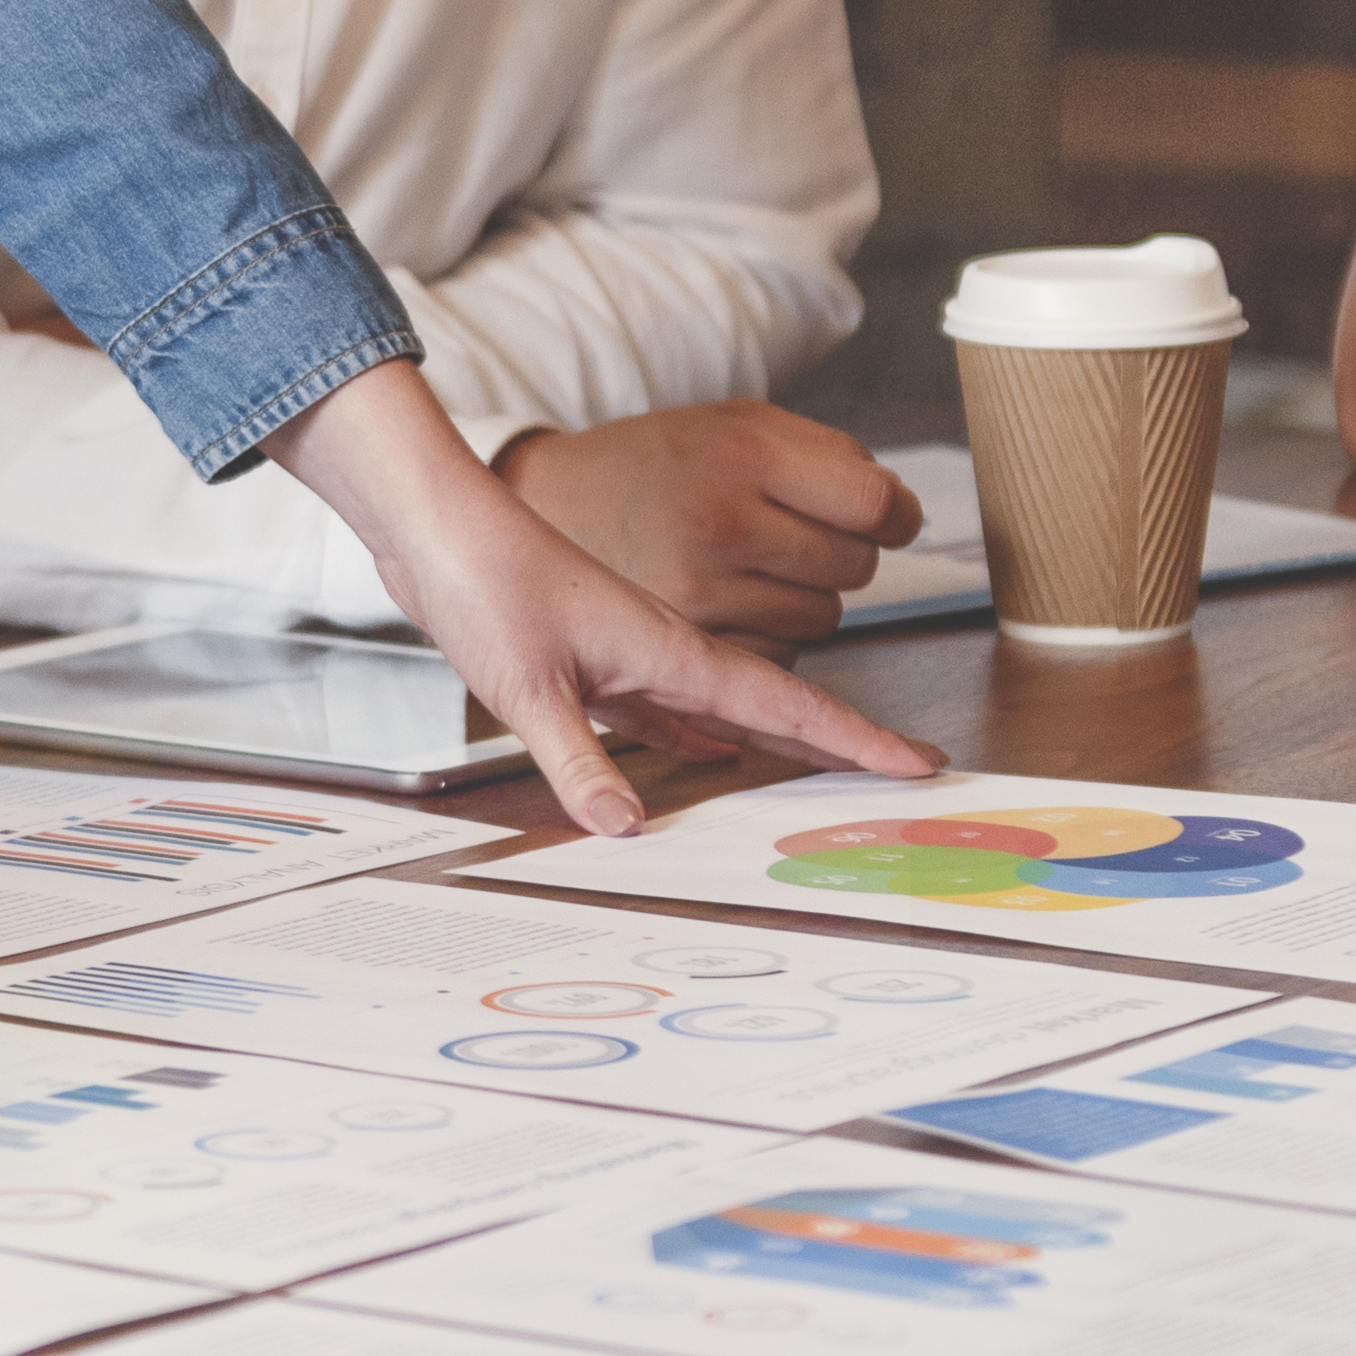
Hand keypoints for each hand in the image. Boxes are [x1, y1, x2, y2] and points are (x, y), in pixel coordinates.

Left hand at [266, 361, 939, 832]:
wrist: (439, 528)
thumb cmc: (483, 584)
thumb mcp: (526, 689)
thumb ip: (579, 763)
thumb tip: (627, 827)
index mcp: (669, 652)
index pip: (784, 704)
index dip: (853, 738)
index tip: (915, 761)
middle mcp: (665, 654)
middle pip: (773, 709)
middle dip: (839, 744)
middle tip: (902, 776)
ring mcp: (633, 658)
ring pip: (725, 713)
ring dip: (775, 746)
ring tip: (825, 781)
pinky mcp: (595, 664)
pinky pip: (666, 715)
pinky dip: (696, 741)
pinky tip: (708, 759)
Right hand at [496, 402, 929, 646]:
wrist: (542, 508)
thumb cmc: (643, 463)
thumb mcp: (730, 420)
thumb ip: (824, 451)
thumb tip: (894, 506)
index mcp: (740, 459)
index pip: (873, 505)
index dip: (896, 514)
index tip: (892, 517)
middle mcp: (720, 528)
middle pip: (854, 568)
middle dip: (843, 553)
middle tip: (801, 535)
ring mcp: (700, 594)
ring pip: (822, 619)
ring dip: (806, 599)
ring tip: (754, 568)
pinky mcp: (683, 647)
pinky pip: (778, 658)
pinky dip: (769, 639)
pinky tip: (734, 606)